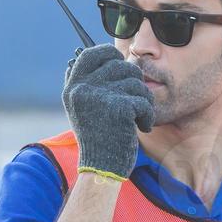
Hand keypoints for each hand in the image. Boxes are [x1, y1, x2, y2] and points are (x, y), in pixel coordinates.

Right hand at [61, 43, 154, 180]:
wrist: (101, 168)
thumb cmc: (98, 138)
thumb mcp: (83, 108)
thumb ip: (90, 83)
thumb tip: (106, 54)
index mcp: (73, 87)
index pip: (91, 54)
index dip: (109, 54)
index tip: (120, 62)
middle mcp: (83, 89)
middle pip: (120, 66)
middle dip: (134, 82)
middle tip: (135, 100)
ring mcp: (100, 96)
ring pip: (136, 83)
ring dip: (143, 100)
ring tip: (138, 116)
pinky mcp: (118, 107)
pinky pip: (143, 100)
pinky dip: (148, 115)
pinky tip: (142, 126)